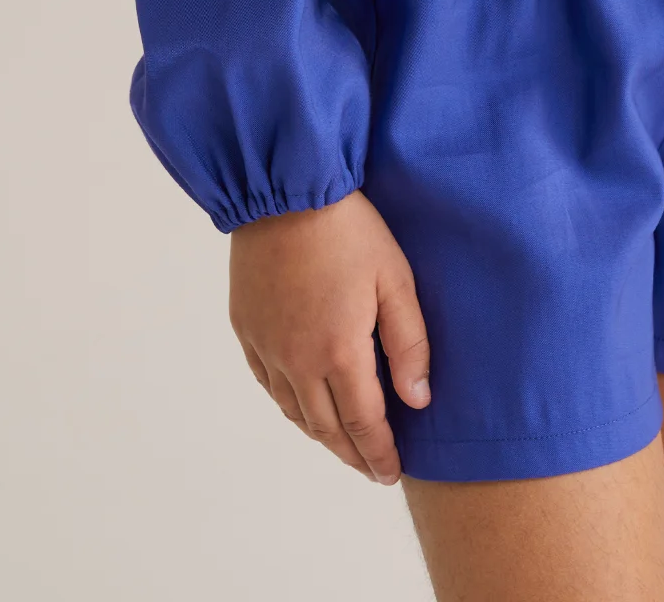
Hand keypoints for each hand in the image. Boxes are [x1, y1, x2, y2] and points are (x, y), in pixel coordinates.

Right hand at [229, 189, 429, 481]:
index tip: (390, 473)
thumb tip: (417, 401)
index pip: (363, 423)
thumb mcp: (395, 278)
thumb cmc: (348, 229)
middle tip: (370, 468)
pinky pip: (267, 383)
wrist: (286, 191)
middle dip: (351, 453)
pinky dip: (289, 404)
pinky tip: (301, 403)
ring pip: (294, 411)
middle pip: (326, 427)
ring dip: (320, 434)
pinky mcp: (246, 329)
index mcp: (339, 352)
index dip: (378, 453)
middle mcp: (297, 361)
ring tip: (342, 442)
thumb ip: (409, 343)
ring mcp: (267, 347)